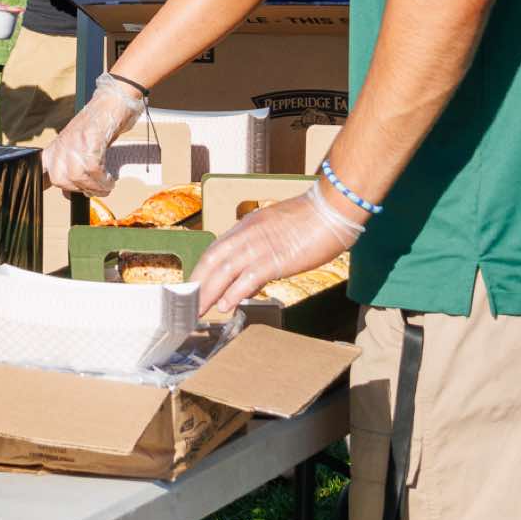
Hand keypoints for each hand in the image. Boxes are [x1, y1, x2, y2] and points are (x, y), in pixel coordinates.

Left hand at [39, 77, 146, 195]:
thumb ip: (72, 168)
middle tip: (95, 188)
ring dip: (95, 186)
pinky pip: (93, 169)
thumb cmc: (100, 125)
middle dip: (80, 189)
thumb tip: (68, 193)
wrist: (113, 100)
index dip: (43, 183)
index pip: (39, 168)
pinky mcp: (90, 139)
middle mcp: (62, 143)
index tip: (57, 191)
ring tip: (106, 184)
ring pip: (77, 176)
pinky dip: (104, 180)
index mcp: (56, 146)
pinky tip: (110, 179)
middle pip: (59, 179)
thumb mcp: (80, 148)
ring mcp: (75, 141)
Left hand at [192, 183, 365, 315]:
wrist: (333, 209)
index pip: (215, 250)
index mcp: (248, 227)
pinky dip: (234, 292)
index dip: (201, 270)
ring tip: (198, 310)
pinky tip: (226, 305)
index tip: (193, 288)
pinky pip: (249, 276)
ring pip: (224, 269)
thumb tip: (244, 288)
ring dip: (208, 292)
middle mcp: (248, 234)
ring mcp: (260, 245)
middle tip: (187, 305)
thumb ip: (259, 260)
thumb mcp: (278, 237)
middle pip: (213, 260)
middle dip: (197, 284)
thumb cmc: (312, 223)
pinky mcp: (276, 257)